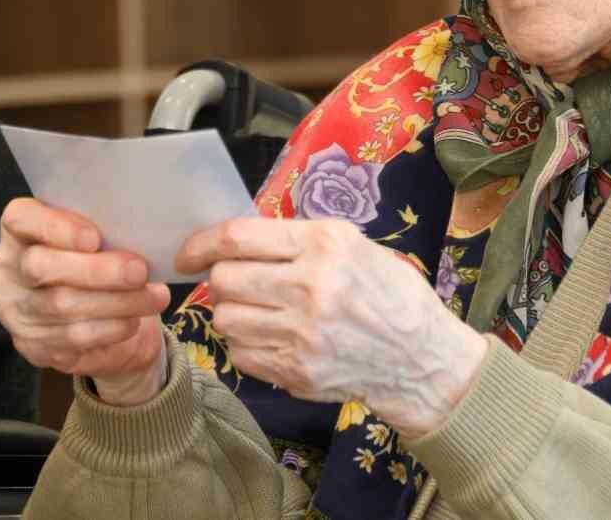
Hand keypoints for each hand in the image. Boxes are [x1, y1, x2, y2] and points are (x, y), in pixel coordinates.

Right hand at [0, 197, 169, 405]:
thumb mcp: (99, 237)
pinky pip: (71, 339)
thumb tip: (134, 231)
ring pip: (61, 306)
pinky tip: (133, 320)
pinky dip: (109, 329)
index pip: (20, 219)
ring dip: (115, 302)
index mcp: (17, 232)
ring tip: (153, 297)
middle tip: (139, 270)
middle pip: (40, 267)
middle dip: (95, 270)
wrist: (102, 315)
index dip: (55, 226)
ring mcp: (15, 313)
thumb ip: (103, 230)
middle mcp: (6, 272)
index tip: (95, 238)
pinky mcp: (32, 346)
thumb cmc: (99, 261)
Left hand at [176, 217, 487, 439]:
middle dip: (219, 278)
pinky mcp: (298, 373)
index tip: (189, 253)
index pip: (237, 237)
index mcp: (325, 245)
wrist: (421, 358)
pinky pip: (240, 354)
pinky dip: (245, 345)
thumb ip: (294, 241)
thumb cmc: (386, 292)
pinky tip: (271, 337)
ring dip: (231, 312)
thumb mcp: (351, 245)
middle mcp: (312, 288)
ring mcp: (304, 335)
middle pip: (224, 280)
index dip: (201, 243)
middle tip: (233, 282)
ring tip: (257, 310)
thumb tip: (231, 241)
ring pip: (226, 319)